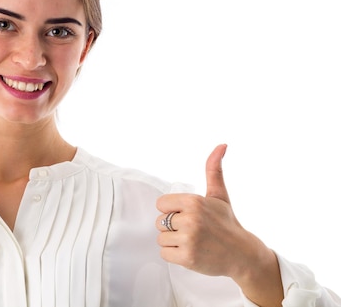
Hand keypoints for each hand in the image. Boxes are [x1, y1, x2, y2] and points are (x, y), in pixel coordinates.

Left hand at [155, 144, 259, 277]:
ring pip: (161, 238)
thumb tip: (221, 145)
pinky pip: (164, 254)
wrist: (243, 255)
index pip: (161, 204)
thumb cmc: (227, 223)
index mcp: (194, 202)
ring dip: (173, 242)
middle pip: (160, 222)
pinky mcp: (187, 258)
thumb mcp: (219, 195)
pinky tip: (190, 252)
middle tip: (193, 231)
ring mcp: (189, 239)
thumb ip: (214, 170)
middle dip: (173, 227)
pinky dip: (174, 256)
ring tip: (193, 242)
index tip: (187, 216)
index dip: (172, 211)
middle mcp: (191, 219)